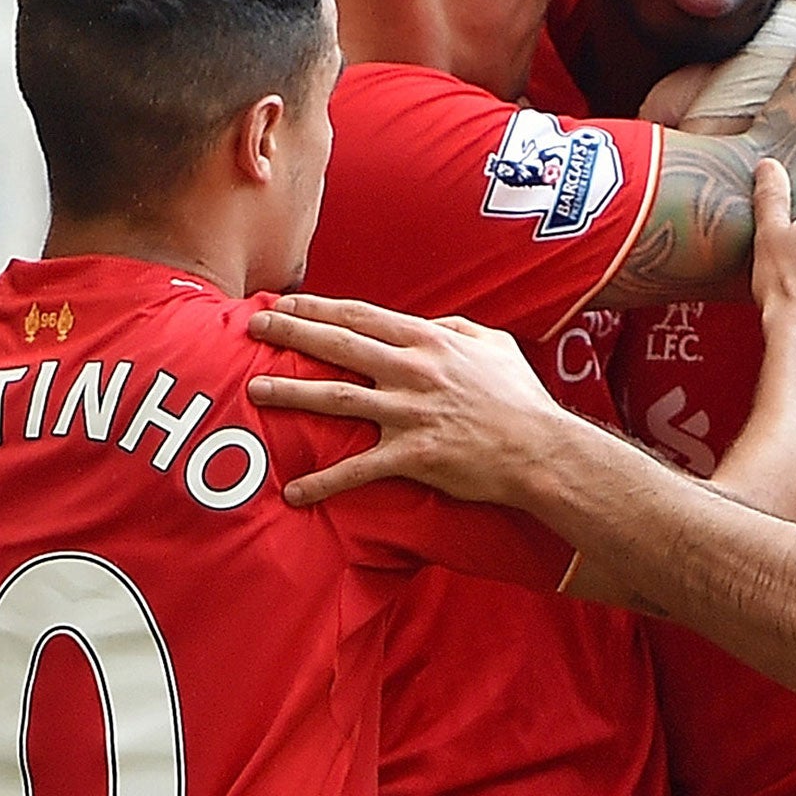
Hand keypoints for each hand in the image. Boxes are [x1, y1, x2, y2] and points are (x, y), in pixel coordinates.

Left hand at [247, 297, 562, 505]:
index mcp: (430, 340)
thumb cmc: (521, 398)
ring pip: (336, 397)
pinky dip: (324, 481)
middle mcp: (414, 370)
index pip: (361, 316)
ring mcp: (410, 412)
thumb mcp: (495, 345)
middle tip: (253, 329)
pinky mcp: (413, 454)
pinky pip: (358, 468)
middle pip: (338, 345)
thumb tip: (429, 324)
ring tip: (255, 390)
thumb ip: (456, 328)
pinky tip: (294, 491)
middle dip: (291, 333)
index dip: (319, 308)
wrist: (542, 449)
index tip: (285, 304)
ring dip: (290, 393)